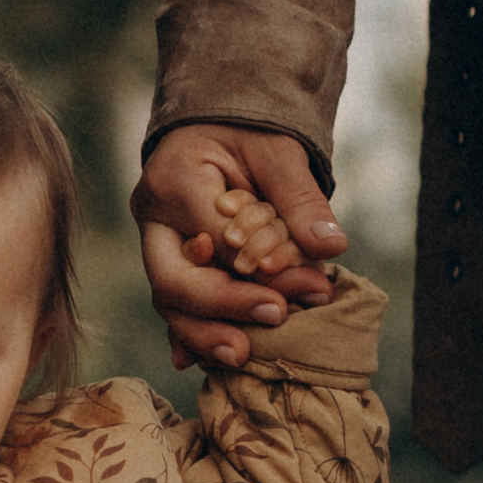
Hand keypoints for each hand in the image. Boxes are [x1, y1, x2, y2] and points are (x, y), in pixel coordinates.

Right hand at [133, 124, 345, 373]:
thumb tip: (330, 247)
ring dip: (205, 332)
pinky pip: (173, 304)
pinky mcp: (165, 260)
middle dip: (222, 308)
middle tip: (275, 318)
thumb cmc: (247, 128)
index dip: (261, 269)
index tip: (309, 286)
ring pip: (168, 300)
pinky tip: (205, 362)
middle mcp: (152, 215)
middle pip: (171, 280)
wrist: (216, 120)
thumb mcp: (279, 151)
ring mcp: (152, 241)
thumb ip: (301, 198)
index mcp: (174, 178)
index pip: (216, 239)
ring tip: (245, 354)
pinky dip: (191, 332)